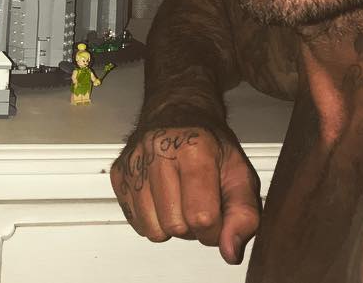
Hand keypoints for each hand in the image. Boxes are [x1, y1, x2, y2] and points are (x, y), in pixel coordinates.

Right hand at [110, 125, 260, 264]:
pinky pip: (135, 222)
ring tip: (179, 199)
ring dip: (170, 224)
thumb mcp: (240, 173)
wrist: (178, 110)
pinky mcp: (118, 173)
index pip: (202, 217)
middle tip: (198, 201)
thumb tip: (229, 251)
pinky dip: (151, 218)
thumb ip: (244, 215)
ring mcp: (134, 161)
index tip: (218, 213)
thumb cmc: (210, 142)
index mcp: (193, 148)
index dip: (216, 227)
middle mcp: (158, 150)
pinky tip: (162, 196)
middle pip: (175, 226)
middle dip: (192, 226)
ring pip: (152, 229)